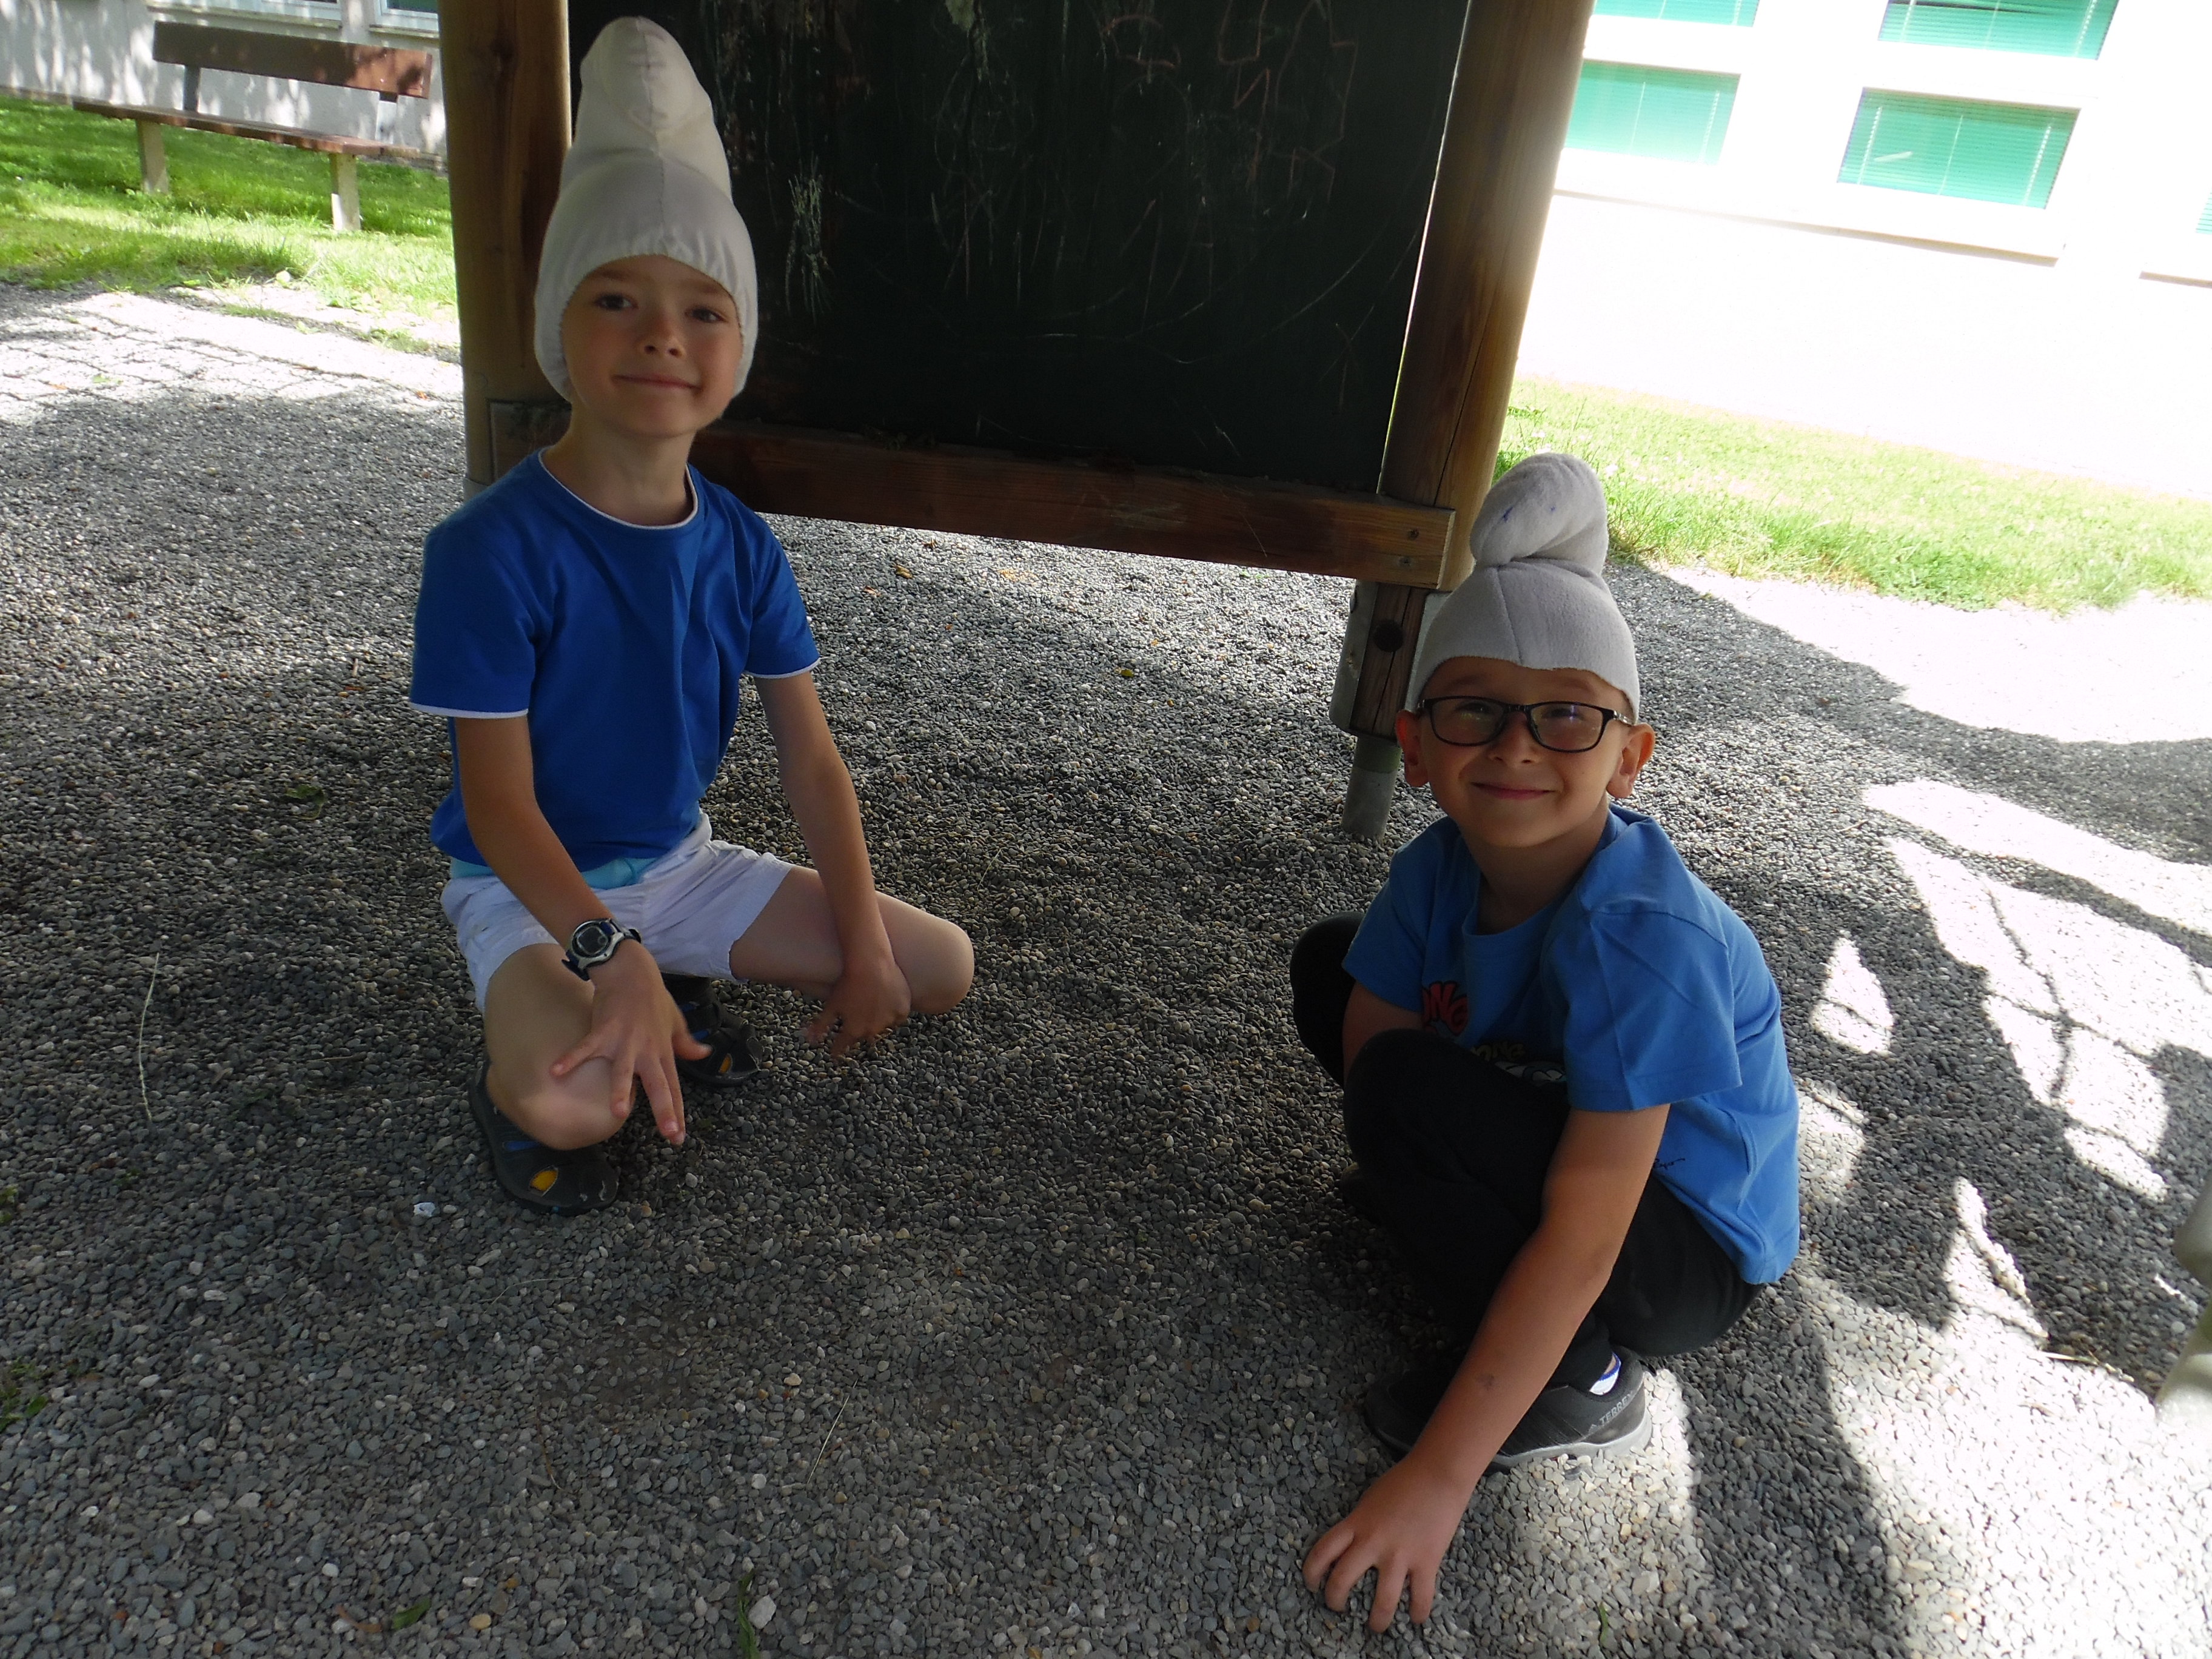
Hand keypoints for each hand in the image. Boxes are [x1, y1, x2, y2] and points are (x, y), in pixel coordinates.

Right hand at [549, 942, 708, 1144]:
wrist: (631, 972)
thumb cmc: (652, 998)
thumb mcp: (675, 1021)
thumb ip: (686, 1042)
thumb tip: (704, 1054)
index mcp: (663, 1052)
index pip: (672, 1086)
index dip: (677, 1111)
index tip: (679, 1136)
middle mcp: (646, 1051)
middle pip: (657, 1083)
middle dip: (663, 1108)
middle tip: (669, 1130)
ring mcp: (625, 1041)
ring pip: (623, 1070)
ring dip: (621, 1089)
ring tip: (618, 1112)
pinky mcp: (603, 1030)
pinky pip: (585, 1047)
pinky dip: (570, 1058)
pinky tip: (556, 1071)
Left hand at [802, 947, 911, 1056]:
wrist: (871, 964)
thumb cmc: (848, 982)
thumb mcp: (831, 1004)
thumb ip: (822, 1025)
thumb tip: (811, 1040)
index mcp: (853, 1030)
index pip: (843, 1044)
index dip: (838, 1048)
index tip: (835, 1051)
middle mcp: (872, 1030)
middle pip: (865, 1035)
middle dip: (860, 1029)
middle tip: (858, 1014)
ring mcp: (889, 1020)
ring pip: (883, 1026)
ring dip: (877, 1020)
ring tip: (873, 1003)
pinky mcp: (902, 1010)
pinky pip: (898, 1017)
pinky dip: (894, 1013)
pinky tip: (888, 1001)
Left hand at [1303, 1448, 1473, 1631]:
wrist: (1437, 1474)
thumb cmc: (1403, 1483)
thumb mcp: (1370, 1501)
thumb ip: (1359, 1526)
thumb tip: (1352, 1549)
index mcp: (1356, 1523)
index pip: (1322, 1552)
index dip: (1310, 1572)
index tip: (1311, 1584)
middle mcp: (1372, 1541)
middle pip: (1342, 1579)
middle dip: (1335, 1600)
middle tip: (1337, 1608)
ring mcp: (1399, 1554)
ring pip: (1382, 1600)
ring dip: (1377, 1620)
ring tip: (1376, 1626)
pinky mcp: (1426, 1561)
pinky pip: (1420, 1596)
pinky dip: (1417, 1612)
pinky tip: (1415, 1618)